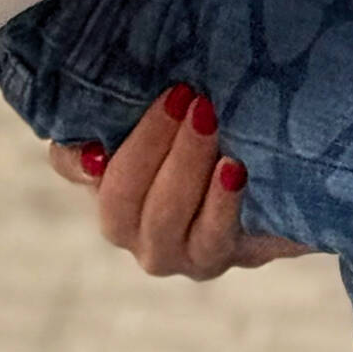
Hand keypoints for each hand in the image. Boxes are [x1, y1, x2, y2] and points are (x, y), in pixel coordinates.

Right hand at [47, 88, 314, 280]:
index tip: (99, 140)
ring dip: (183, 165)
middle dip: (148, 146)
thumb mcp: (174, 99)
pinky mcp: (220, 257)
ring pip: (162, 220)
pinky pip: (212, 239)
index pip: (70, 166)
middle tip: (182, 96)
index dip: (75, 158)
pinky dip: (220, 203)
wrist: (282, 166)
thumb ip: (132, 94)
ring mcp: (175, 250)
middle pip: (118, 201)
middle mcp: (133, 225)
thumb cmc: (214, 118)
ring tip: (208, 118)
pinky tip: (234, 170)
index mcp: (108, 178)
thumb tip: (106, 111)